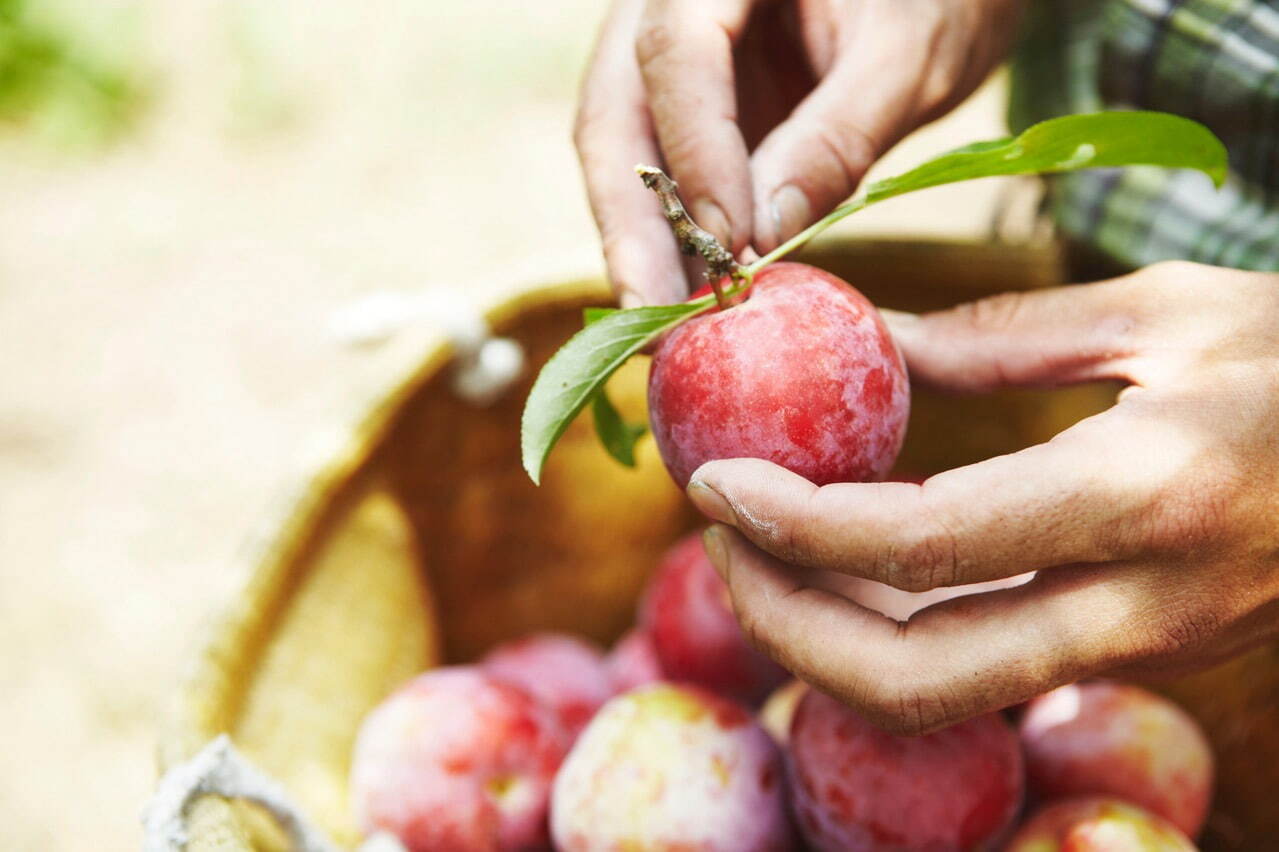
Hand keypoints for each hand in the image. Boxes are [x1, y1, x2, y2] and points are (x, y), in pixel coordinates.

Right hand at [574, 0, 1022, 305]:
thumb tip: (762, 235)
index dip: (696, 152)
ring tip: (668, 327)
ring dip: (643, 244)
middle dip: (632, 223)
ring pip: (624, 155)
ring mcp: (668, 60)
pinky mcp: (686, 110)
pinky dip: (673, 239)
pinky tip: (691, 298)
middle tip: (652, 317)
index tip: (731, 246)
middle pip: (617, 116)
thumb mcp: (909, 54)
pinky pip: (661, 176)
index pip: (677, 50)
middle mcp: (668, 4)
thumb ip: (838, 134)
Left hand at [686, 261, 1278, 734]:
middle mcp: (1144, 603)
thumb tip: (871, 340)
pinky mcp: (1137, 658)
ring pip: (940, 695)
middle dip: (785, 621)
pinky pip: (980, 673)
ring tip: (758, 544)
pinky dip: (888, 632)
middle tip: (717, 535)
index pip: (929, 546)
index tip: (714, 481)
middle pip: (916, 677)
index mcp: (1149, 491)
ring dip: (823, 636)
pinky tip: (844, 566)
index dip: (797, 526)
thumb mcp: (1164, 312)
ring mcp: (1143, 649)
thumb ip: (1002, 332)